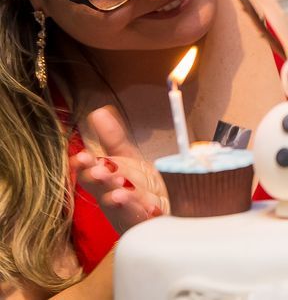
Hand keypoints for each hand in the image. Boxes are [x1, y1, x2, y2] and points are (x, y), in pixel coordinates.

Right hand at [69, 106, 167, 233]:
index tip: (81, 157)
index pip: (93, 172)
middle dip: (103, 181)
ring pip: (126, 207)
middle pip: (107, 189)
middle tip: (101, 173)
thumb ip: (112, 138)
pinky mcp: (149, 224)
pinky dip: (148, 215)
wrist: (158, 214)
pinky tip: (151, 209)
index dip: (87, 166)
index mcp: (107, 181)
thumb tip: (98, 112)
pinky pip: (149, 220)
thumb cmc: (137, 185)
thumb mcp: (126, 158)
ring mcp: (131, 213)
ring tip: (118, 195)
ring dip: (121, 200)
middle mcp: (115, 199)